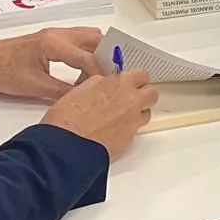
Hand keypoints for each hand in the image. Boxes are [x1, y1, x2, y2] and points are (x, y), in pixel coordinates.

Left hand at [0, 26, 103, 101]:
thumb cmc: (1, 70)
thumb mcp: (34, 87)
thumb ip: (62, 91)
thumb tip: (82, 97)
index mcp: (53, 43)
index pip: (87, 57)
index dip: (100, 73)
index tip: (108, 85)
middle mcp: (56, 34)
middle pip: (94, 38)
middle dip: (107, 55)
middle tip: (112, 74)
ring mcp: (53, 35)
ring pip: (87, 37)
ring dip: (97, 52)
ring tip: (101, 73)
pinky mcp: (50, 40)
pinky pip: (76, 42)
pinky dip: (86, 53)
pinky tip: (84, 70)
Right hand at [42, 68, 159, 160]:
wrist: (67, 145)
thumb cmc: (68, 118)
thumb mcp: (81, 89)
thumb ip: (100, 83)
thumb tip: (106, 84)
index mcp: (119, 83)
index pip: (142, 74)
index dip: (136, 79)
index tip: (131, 81)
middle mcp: (131, 100)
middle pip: (152, 93)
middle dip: (143, 95)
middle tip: (131, 98)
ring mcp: (132, 120)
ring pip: (146, 113)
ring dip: (137, 113)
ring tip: (120, 116)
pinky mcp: (130, 138)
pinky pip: (136, 130)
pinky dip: (128, 129)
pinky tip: (114, 130)